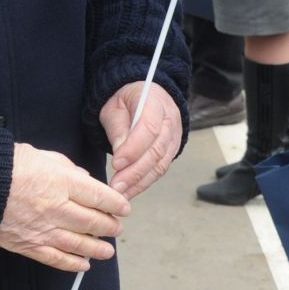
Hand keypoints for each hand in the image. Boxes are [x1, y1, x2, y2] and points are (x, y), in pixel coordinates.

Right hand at [0, 143, 128, 273]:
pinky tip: (84, 265)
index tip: (123, 207)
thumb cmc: (2, 166)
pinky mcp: (29, 245)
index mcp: (61, 182)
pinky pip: (57, 259)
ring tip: (108, 251)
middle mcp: (57, 207)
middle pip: (93, 221)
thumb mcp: (38, 154)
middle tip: (117, 228)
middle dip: (110, 226)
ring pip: (80, 244)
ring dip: (98, 248)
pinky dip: (73, 264)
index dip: (116, 203)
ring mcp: (44, 229)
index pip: (100, 196)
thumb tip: (83, 178)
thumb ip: (64, 166)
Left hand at [98, 83, 181, 200]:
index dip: (133, 148)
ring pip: (160, 164)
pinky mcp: (171, 151)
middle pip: (156, 151)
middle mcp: (170, 120)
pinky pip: (160, 169)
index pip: (149, 128)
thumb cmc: (125, 100)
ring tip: (121, 194)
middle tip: (116, 187)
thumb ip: (117, 128)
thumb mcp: (114, 106)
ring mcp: (174, 137)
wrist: (142, 95)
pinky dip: (144, 182)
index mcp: (155, 101)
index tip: (116, 163)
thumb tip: (120, 154)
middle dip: (135, 172)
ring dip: (139, 182)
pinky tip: (130, 190)